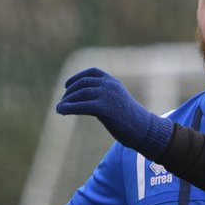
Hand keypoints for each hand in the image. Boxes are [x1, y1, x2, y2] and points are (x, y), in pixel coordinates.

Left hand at [55, 67, 172, 160]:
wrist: (145, 131)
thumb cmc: (133, 122)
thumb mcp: (118, 104)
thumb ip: (104, 99)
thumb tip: (85, 103)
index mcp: (113, 82)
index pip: (91, 73)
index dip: (77, 78)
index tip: (67, 86)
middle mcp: (109, 85)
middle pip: (82, 84)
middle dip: (70, 93)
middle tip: (62, 103)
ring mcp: (106, 95)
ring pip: (80, 94)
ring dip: (66, 101)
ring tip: (59, 109)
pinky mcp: (103, 107)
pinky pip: (81, 106)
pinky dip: (69, 108)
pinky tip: (61, 111)